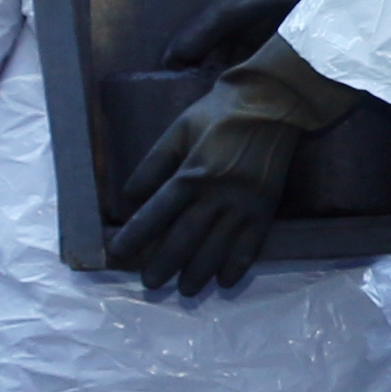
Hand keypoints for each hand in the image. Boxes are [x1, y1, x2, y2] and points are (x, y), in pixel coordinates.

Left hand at [104, 40, 361, 295]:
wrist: (271, 102)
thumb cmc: (219, 113)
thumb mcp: (179, 129)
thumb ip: (154, 163)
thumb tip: (130, 196)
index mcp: (191, 173)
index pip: (157, 212)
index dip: (136, 235)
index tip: (119, 253)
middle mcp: (217, 194)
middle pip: (185, 238)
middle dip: (164, 263)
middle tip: (150, 285)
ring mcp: (244, 204)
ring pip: (217, 247)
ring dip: (198, 272)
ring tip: (185, 289)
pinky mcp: (265, 208)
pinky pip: (251, 244)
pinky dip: (237, 265)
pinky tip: (224, 281)